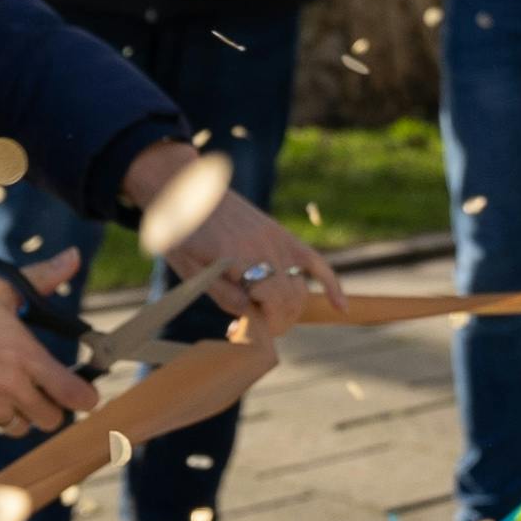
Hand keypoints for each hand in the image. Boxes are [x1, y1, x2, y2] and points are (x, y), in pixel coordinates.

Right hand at [0, 269, 85, 438]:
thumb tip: (72, 258)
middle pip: (51, 421)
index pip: (74, 395)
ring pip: (18, 426)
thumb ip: (42, 277)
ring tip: (11, 388)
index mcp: (25, 357)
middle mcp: (10, 388)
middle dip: (53, 407)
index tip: (86, 391)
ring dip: (21, 413)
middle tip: (46, 388)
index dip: (86, 397)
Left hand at [123, 147, 341, 323]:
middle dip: (275, 323)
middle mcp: (263, 248)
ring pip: (300, 289)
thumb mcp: (190, 269)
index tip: (240, 331)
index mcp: (238, 257)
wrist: (185, 189)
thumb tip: (251, 316)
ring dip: (291, 312)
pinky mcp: (282, 235)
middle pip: (288, 300)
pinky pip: (315, 262)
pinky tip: (341, 307)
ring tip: (269, 318)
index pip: (268, 304)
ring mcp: (277, 240)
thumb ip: (223, 294)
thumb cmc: (180, 232)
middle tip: (254, 330)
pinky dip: (331, 284)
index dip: (260, 326)